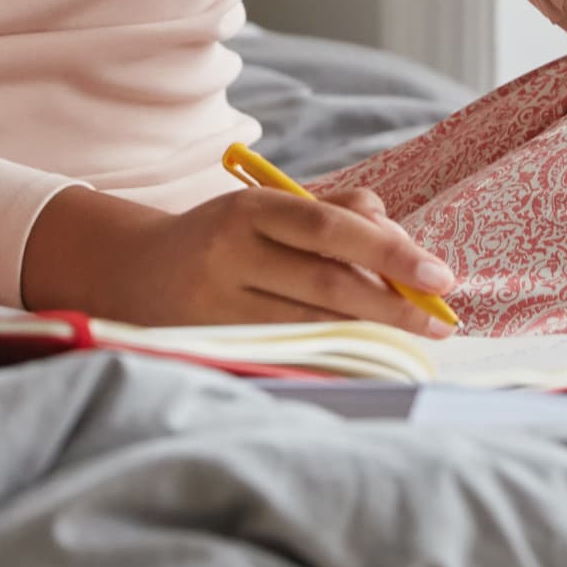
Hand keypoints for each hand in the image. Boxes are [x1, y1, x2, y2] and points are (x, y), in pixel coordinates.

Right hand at [16, 178, 459, 333]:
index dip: (390, 251)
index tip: (439, 276)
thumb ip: (332, 210)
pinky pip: (286, 352)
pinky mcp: (212, 348)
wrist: (125, 273)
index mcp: (247, 211)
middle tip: (440, 319)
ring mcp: (217, 308)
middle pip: (327, 282)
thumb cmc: (219, 238)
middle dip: (393, 302)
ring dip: (370, 333)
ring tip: (415, 336)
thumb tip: (394, 229)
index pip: (329, 228)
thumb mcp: (264, 208)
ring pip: (310, 324)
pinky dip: (332, 354)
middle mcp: (229, 257)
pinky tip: (365, 358)